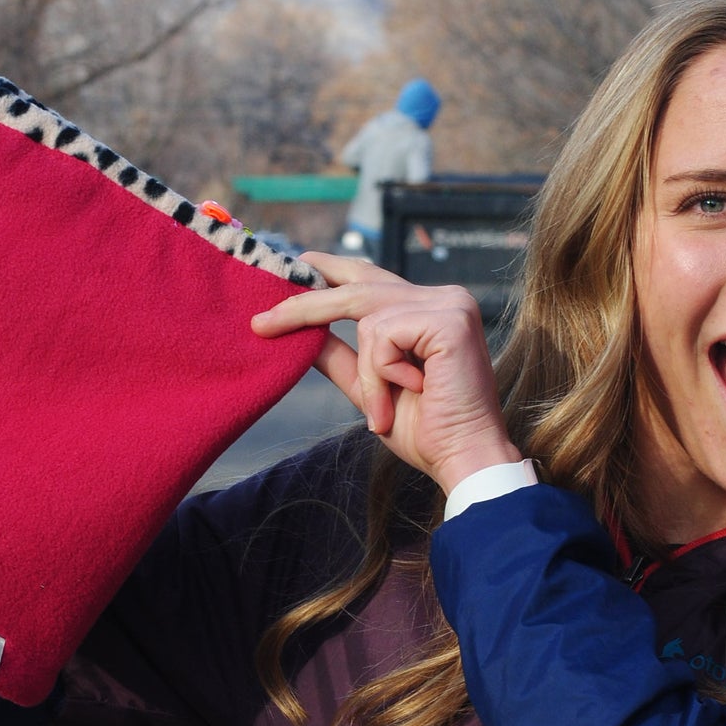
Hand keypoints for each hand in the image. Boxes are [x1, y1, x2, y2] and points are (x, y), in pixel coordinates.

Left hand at [252, 252, 519, 495]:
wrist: (464, 458)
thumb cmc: (427, 431)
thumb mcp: (370, 388)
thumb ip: (341, 358)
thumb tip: (301, 333)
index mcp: (429, 309)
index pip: (370, 277)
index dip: (329, 271)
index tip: (292, 267)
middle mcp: (444, 298)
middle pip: (358, 287)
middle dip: (307, 306)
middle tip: (261, 323)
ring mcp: (450, 303)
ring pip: (366, 317)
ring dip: (368, 375)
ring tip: (383, 413)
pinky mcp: (450, 319)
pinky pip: (382, 334)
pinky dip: (383, 372)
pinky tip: (415, 390)